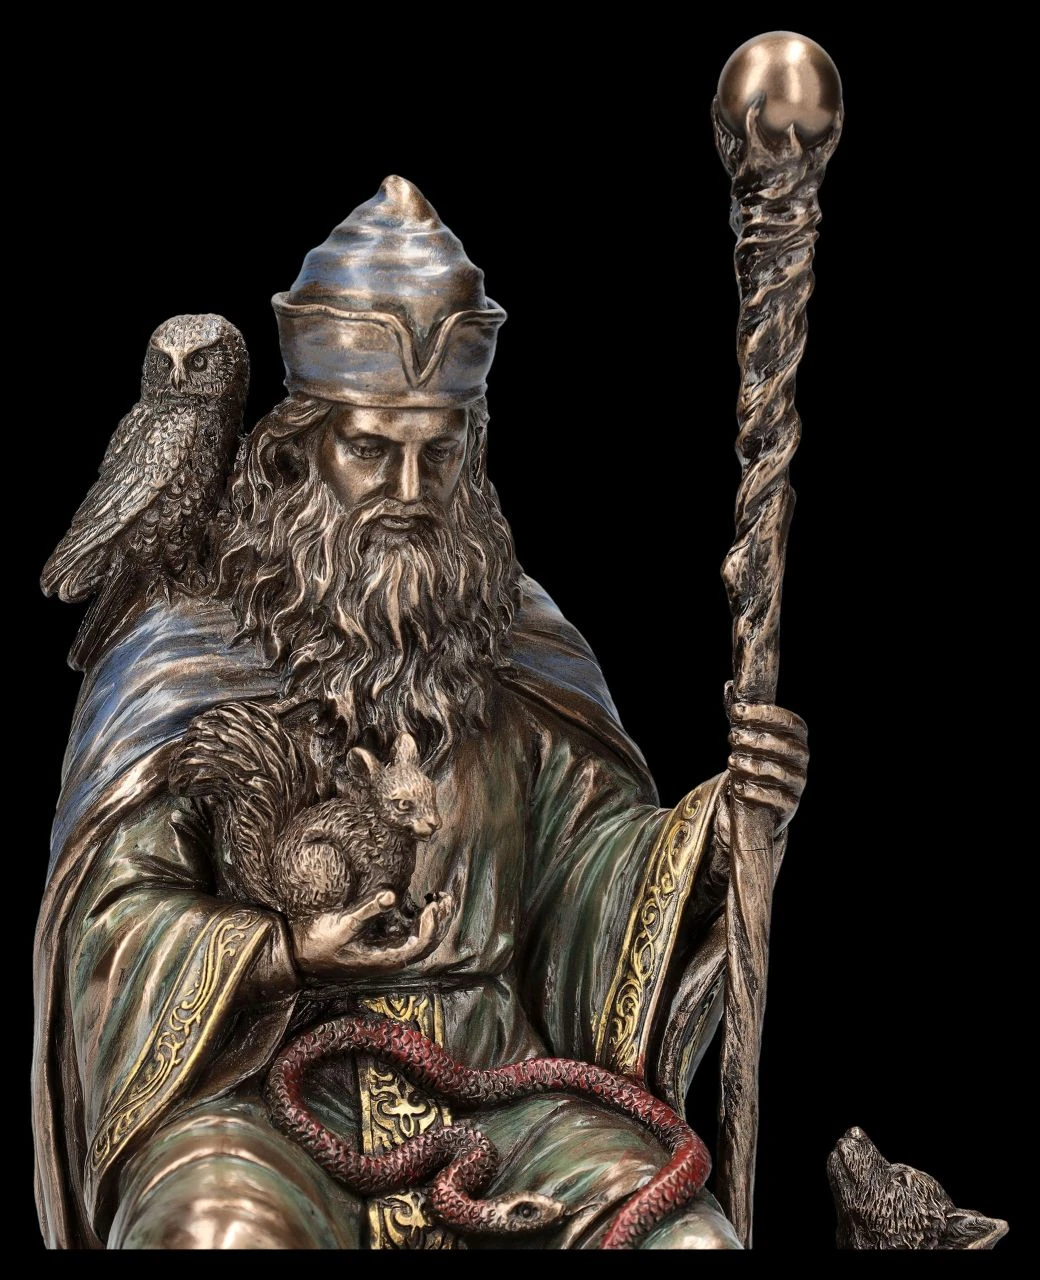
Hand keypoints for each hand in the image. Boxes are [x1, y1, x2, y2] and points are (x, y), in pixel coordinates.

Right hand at [290, 890, 453, 981]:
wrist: (300, 955)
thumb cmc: (319, 943)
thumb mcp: (342, 925)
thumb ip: (368, 911)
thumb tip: (391, 895)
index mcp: (386, 959)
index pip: (420, 945)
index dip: (431, 924)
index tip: (432, 903)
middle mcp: (391, 959)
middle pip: (428, 943)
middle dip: (440, 920)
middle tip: (446, 896)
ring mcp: (388, 952)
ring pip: (422, 939)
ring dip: (435, 920)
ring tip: (440, 896)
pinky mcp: (382, 944)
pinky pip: (412, 934)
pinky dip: (422, 919)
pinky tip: (423, 902)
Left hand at [718, 696, 807, 841]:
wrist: (763, 796)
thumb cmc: (756, 756)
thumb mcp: (750, 734)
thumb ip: (743, 714)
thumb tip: (730, 687)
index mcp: (796, 737)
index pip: (791, 722)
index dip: (765, 714)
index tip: (738, 711)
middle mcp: (801, 759)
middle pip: (786, 746)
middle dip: (756, 740)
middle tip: (732, 738)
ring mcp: (797, 783)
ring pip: (780, 772)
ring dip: (754, 766)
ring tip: (732, 762)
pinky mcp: (789, 805)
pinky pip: (778, 799)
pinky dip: (757, 793)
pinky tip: (739, 787)